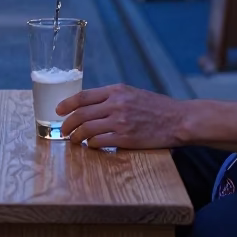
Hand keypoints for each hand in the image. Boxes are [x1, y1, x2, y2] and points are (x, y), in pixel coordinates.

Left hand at [57, 83, 184, 149]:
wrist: (178, 120)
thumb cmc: (157, 107)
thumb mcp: (133, 94)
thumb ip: (113, 97)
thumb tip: (91, 106)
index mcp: (116, 90)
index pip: (83, 96)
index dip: (67, 104)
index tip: (58, 110)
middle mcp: (116, 104)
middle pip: (81, 114)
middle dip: (67, 124)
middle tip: (63, 130)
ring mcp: (120, 121)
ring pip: (87, 129)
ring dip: (76, 137)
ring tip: (74, 140)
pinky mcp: (126, 138)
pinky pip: (100, 142)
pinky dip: (91, 145)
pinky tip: (91, 146)